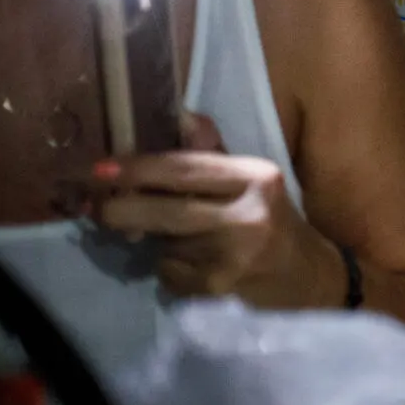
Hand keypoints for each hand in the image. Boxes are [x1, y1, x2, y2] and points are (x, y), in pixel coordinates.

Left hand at [93, 114, 344, 306]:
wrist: (309, 280)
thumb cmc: (274, 223)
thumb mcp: (254, 184)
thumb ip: (214, 155)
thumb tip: (181, 115)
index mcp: (258, 178)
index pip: (186, 169)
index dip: (138, 168)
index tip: (99, 168)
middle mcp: (248, 215)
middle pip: (165, 210)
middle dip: (121, 209)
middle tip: (95, 208)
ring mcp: (232, 257)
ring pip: (164, 244)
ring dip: (153, 241)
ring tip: (172, 239)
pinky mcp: (217, 290)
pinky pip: (169, 273)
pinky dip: (169, 269)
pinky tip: (191, 268)